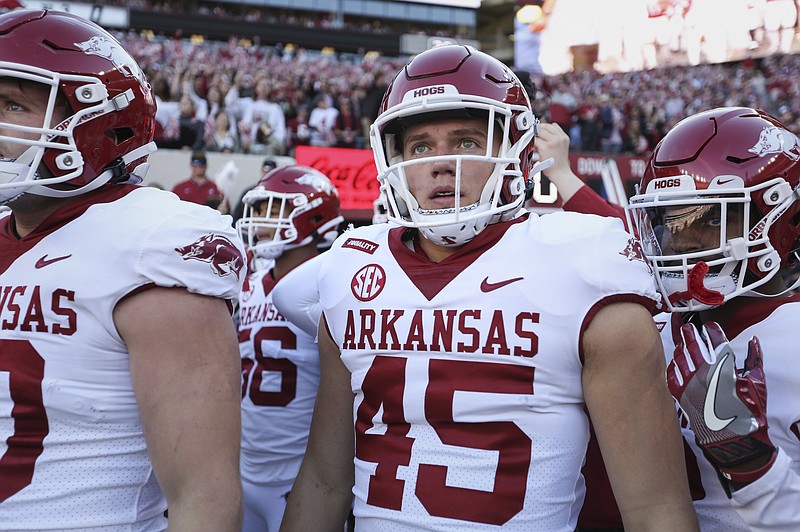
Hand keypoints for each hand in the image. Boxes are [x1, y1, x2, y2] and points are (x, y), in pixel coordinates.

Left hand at [667, 322, 775, 485]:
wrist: (734, 441)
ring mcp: (691, 385)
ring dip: (680, 348)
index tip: (708, 327)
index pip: (715, 341)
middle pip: (693, 346)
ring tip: (680, 342)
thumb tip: (752, 342)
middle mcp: (705, 374)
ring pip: (680, 358)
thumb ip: (754, 359)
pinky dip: (672, 367)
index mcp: (725, 368)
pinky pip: (671, 376)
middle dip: (689, 333)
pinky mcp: (681, 397)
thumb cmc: (749, 413)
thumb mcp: (758, 383)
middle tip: (686, 327)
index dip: (711, 330)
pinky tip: (674, 362)